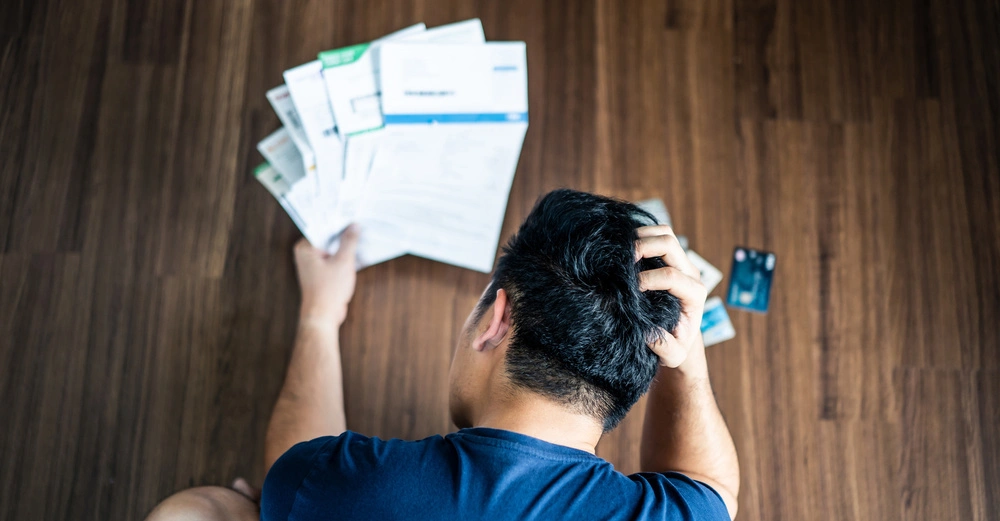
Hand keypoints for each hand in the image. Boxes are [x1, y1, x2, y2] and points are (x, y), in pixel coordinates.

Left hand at [294, 225, 359, 326]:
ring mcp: (314, 264)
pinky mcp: (321, 273)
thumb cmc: (328, 290)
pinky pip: (334, 259)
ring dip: (345, 246)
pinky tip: (359, 253)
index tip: (351, 214)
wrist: (323, 316)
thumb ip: (349, 241)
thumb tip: (354, 226)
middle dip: (343, 233)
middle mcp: (307, 254)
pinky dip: (344, 257)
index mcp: (305, 248)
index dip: (337, 221)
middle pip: (327, 237)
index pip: (322, 227)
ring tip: (361, 235)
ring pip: (332, 249)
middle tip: (359, 222)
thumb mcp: (343, 261)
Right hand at [635, 225, 707, 368]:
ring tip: (623, 250)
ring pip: (665, 233)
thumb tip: (648, 332)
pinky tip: (625, 248)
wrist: (680, 333)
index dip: (648, 279)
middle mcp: (690, 273)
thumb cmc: (675, 343)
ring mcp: (681, 262)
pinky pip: (658, 234)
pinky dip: (641, 234)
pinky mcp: (670, 257)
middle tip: (623, 259)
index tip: (630, 289)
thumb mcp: (673, 355)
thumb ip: (665, 348)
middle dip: (644, 247)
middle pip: (670, 245)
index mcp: (694, 295)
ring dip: (643, 235)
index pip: (671, 276)